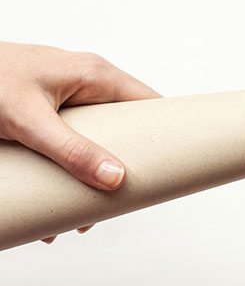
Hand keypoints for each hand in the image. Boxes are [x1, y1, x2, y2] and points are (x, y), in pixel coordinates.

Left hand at [0, 41, 160, 242]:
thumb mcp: (30, 121)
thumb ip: (72, 150)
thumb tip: (114, 178)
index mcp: (95, 75)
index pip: (149, 102)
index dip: (166, 131)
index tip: (174, 162)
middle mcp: (86, 83)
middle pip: (123, 127)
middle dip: (121, 165)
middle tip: (116, 199)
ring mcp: (67, 94)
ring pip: (96, 137)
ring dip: (91, 171)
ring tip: (78, 210)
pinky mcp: (48, 106)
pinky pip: (71, 138)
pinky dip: (68, 166)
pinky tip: (52, 194)